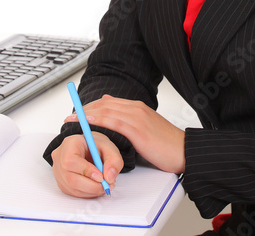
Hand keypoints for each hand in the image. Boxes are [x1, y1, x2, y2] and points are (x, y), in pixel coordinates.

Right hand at [50, 132, 121, 197]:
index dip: (86, 171)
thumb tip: (109, 177)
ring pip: (72, 188)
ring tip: (104, 186)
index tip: (101, 177)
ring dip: (91, 191)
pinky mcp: (62, 182)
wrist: (89, 149)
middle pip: (70, 178)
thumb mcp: (109, 147)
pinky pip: (73, 192)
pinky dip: (87, 193)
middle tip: (107, 185)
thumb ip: (113, 161)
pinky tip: (96, 187)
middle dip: (91, 186)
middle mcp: (60, 157)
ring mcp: (58, 171)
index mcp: (69, 144)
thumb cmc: (96, 146)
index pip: (71, 160)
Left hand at [65, 95, 185, 173]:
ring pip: (106, 111)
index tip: (77, 113)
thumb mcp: (146, 128)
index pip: (108, 103)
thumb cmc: (167, 144)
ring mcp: (137, 117)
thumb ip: (131, 120)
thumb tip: (113, 111)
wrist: (184, 151)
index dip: (90, 107)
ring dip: (86, 114)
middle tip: (69, 117)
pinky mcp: (138, 129)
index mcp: (138, 107)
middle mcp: (136, 109)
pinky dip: (99, 119)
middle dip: (84, 110)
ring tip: (72, 119)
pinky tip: (87, 121)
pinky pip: (114, 121)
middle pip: (104, 105)